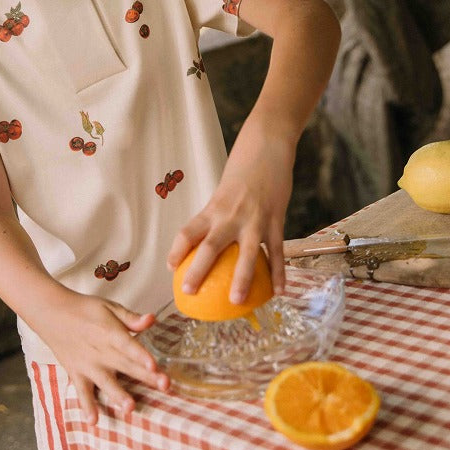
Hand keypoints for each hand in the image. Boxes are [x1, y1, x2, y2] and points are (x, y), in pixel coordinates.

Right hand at [34, 287, 169, 424]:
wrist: (51, 312)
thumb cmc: (83, 309)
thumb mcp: (108, 307)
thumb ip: (130, 318)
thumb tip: (152, 319)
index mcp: (109, 332)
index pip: (128, 344)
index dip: (141, 355)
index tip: (155, 365)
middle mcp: (100, 351)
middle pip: (126, 365)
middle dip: (145, 376)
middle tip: (165, 385)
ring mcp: (87, 365)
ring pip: (105, 382)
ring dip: (118, 395)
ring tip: (130, 408)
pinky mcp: (76, 374)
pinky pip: (82, 392)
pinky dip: (86, 406)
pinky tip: (93, 421)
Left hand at [167, 134, 294, 298]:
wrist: (267, 147)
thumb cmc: (244, 171)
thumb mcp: (224, 192)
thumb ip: (219, 215)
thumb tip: (211, 241)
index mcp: (213, 207)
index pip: (188, 231)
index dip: (176, 250)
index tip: (170, 267)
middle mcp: (229, 215)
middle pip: (209, 248)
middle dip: (197, 271)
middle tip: (188, 291)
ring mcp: (254, 219)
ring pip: (246, 255)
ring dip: (241, 280)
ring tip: (236, 302)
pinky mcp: (276, 220)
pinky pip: (276, 252)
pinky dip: (278, 274)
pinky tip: (279, 292)